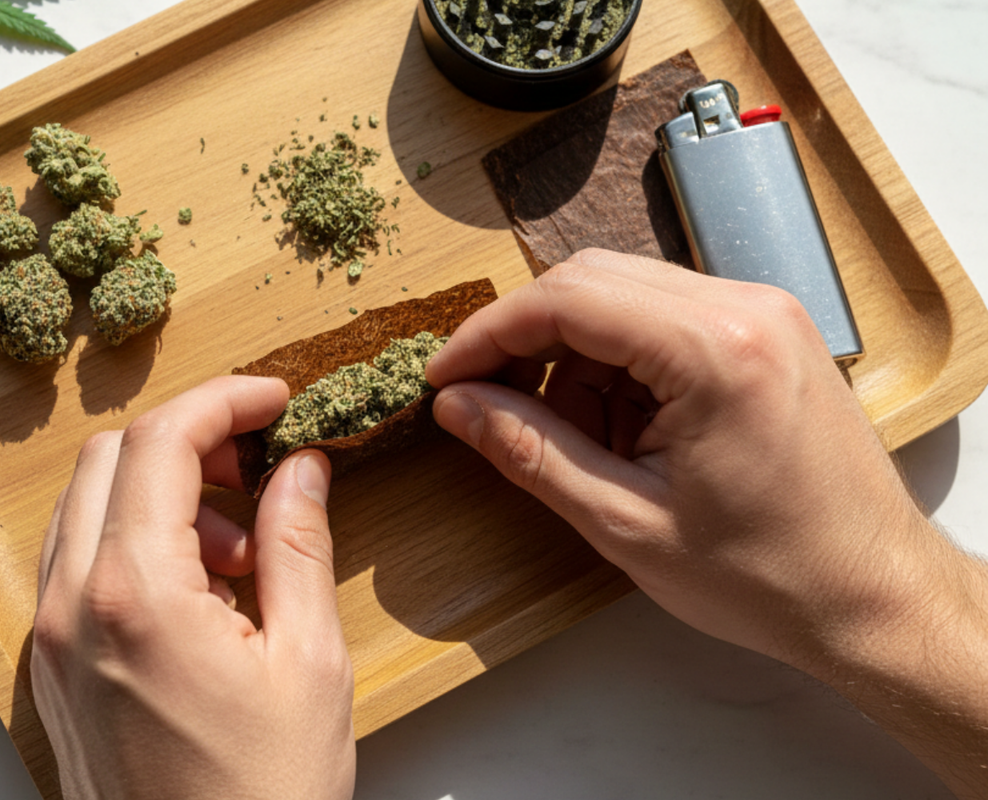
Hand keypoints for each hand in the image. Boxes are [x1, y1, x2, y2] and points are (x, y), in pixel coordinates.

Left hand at [31, 376, 354, 799]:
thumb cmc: (266, 796)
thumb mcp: (308, 661)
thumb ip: (298, 544)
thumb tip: (300, 466)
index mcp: (136, 595)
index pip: (161, 441)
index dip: (223, 401)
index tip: (274, 399)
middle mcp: (72, 607)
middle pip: (111, 458)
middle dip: (190, 440)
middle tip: (260, 462)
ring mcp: (53, 640)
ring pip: (89, 507)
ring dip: (164, 494)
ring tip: (241, 550)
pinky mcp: (56, 668)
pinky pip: (81, 564)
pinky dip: (138, 543)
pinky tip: (203, 592)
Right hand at [426, 249, 987, 795]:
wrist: (872, 597)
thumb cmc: (770, 575)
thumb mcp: (626, 523)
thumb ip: (530, 453)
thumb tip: (458, 406)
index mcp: (717, 350)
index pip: (568, 299)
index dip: (488, 334)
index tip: (445, 376)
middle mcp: (746, 309)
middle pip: (592, 281)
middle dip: (526, 340)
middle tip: (487, 403)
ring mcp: (763, 315)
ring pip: (623, 296)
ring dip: (575, 358)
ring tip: (573, 440)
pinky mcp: (766, 334)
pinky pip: (662, 321)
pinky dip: (619, 366)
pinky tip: (618, 430)